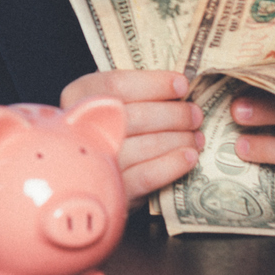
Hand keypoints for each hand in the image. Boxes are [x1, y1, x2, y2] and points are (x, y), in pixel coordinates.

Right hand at [59, 69, 202, 203]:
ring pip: (146, 146)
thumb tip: (180, 85)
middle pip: (136, 116)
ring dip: (179, 139)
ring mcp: (96, 162)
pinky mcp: (112, 191)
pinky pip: (148, 176)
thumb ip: (135, 92)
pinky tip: (189, 157)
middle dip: (174, 114)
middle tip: (194, 114)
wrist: (87, 177)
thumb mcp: (109, 102)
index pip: (117, 85)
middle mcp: (81, 128)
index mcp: (79, 96)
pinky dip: (173, 164)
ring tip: (196, 137)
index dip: (155, 84)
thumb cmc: (107, 128)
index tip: (182, 85)